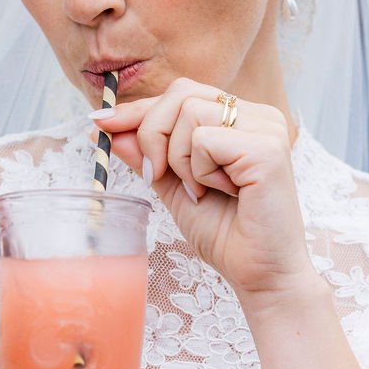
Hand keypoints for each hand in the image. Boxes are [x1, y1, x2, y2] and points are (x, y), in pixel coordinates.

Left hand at [92, 79, 320, 310]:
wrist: (260, 275)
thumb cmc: (227, 235)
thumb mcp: (174, 187)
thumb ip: (147, 155)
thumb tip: (109, 128)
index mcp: (241, 119)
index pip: (182, 94)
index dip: (139, 109)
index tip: (101, 123)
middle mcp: (259, 116)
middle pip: (181, 93)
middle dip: (153, 134)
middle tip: (157, 175)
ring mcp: (267, 129)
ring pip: (189, 114)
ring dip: (179, 160)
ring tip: (201, 191)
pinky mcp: (267, 149)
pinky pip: (204, 140)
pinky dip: (198, 171)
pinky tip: (220, 193)